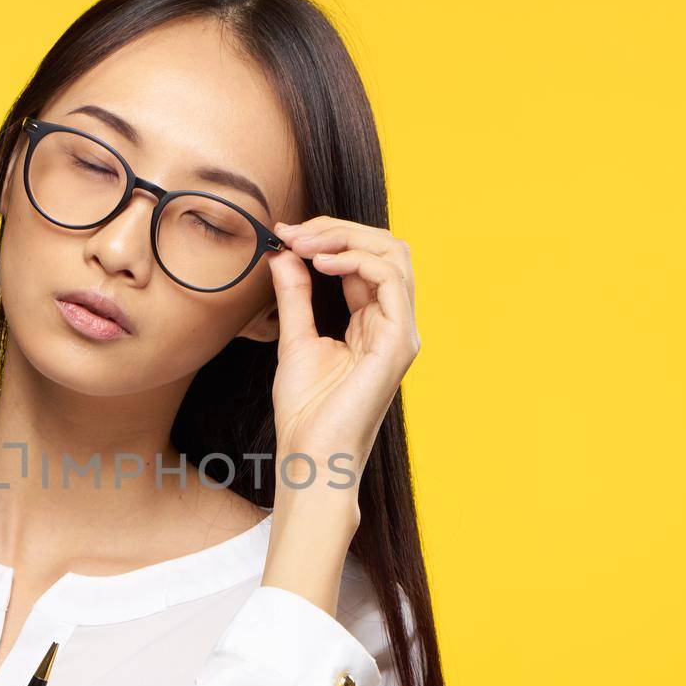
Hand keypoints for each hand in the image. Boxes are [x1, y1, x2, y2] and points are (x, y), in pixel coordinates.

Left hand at [267, 216, 419, 476]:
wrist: (311, 454)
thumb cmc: (306, 411)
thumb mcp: (294, 339)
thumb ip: (295, 295)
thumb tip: (285, 253)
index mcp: (372, 322)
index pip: (365, 259)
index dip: (328, 238)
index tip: (285, 234)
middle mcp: (393, 322)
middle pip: (385, 248)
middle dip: (338, 230)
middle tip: (294, 233)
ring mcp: (400, 331)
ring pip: (393, 255)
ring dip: (347, 239)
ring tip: (306, 244)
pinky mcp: (398, 342)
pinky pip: (391, 280)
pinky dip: (358, 261)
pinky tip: (323, 264)